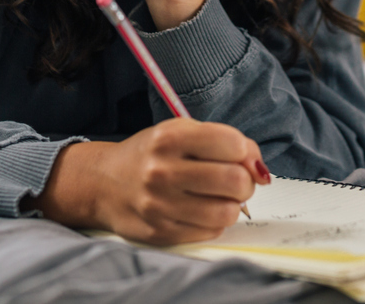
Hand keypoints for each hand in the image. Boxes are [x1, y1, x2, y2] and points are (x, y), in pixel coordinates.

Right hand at [25, 118, 270, 244]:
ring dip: (232, 205)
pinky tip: (200, 209)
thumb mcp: (181, 132)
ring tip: (220, 197)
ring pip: (227, 212)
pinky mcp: (160, 232)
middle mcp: (162, 171)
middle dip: (245, 182)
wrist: (104, 182)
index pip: (233, 144)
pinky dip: (214, 221)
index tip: (241, 156)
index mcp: (170, 137)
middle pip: (235, 181)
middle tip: (236, 180)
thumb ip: (223, 141)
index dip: (246, 152)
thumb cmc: (152, 154)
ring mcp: (159, 205)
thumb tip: (260, 170)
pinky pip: (210, 231)